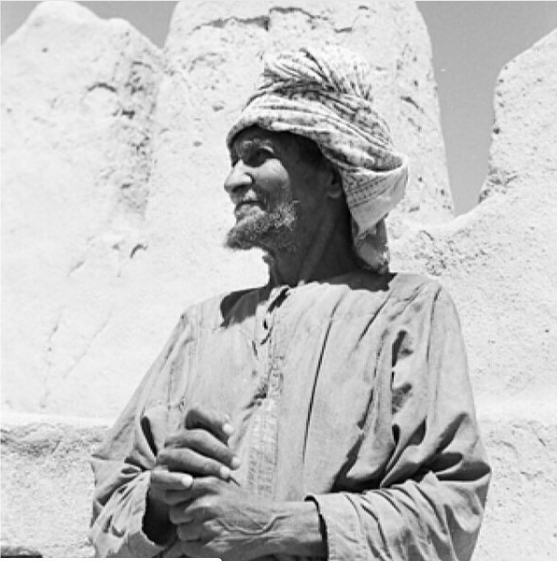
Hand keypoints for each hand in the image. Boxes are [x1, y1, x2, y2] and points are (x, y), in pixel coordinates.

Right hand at [145, 405, 239, 542]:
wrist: (180, 486)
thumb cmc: (204, 460)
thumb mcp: (215, 445)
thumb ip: (221, 435)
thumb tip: (228, 430)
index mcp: (186, 425)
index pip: (196, 411)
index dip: (214, 419)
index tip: (231, 432)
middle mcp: (173, 438)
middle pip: (195, 437)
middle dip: (219, 450)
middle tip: (237, 464)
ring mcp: (164, 456)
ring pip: (184, 456)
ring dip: (207, 465)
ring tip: (225, 474)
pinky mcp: (156, 477)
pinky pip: (164, 476)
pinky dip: (176, 479)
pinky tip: (189, 482)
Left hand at [168, 476, 275, 560]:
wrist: (269, 523)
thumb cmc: (244, 504)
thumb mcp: (223, 485)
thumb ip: (199, 485)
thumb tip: (173, 488)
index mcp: (208, 484)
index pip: (172, 493)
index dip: (178, 501)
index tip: (188, 504)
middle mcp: (206, 503)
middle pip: (175, 514)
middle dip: (184, 519)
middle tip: (203, 519)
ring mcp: (208, 526)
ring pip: (181, 533)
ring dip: (191, 534)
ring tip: (211, 530)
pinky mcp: (212, 547)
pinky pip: (189, 549)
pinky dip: (197, 549)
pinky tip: (213, 541)